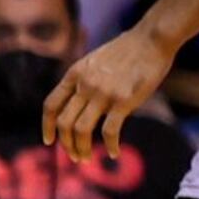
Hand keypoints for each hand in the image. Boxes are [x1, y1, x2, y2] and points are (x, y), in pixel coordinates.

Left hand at [43, 24, 173, 162]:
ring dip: (80, 149)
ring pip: (81, 129)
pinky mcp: (123, 101)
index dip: (47, 126)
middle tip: (73, 156)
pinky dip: (110, 146)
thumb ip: (82, 80)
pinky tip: (114, 153)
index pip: (50, 105)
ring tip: (85, 159)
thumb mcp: (93, 61)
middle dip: (65, 144)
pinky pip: (110, 131)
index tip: (49, 141)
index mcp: (74, 74)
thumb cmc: (126, 50)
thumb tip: (76, 103)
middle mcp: (84, 85)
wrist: (151, 39)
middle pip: (63, 122)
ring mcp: (102, 93)